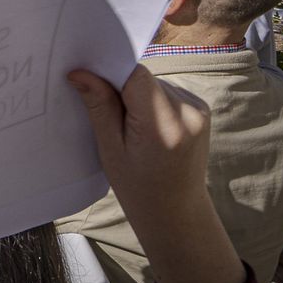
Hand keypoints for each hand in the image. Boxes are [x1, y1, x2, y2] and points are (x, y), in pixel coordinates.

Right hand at [67, 66, 208, 224]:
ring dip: (137, 96)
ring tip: (131, 127)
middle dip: (122, 89)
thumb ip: (99, 106)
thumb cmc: (138, 186)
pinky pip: (166, 92)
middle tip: (110, 118)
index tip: (90, 86)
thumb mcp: (110, 149)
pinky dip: (150, 101)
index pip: (135, 76)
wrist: (176, 209)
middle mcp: (188, 111)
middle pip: (144, 79)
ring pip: (153, 84)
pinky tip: (147, 126)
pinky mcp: (201, 109)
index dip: (109, 75)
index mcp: (164, 124)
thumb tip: (80, 72)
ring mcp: (199, 108)